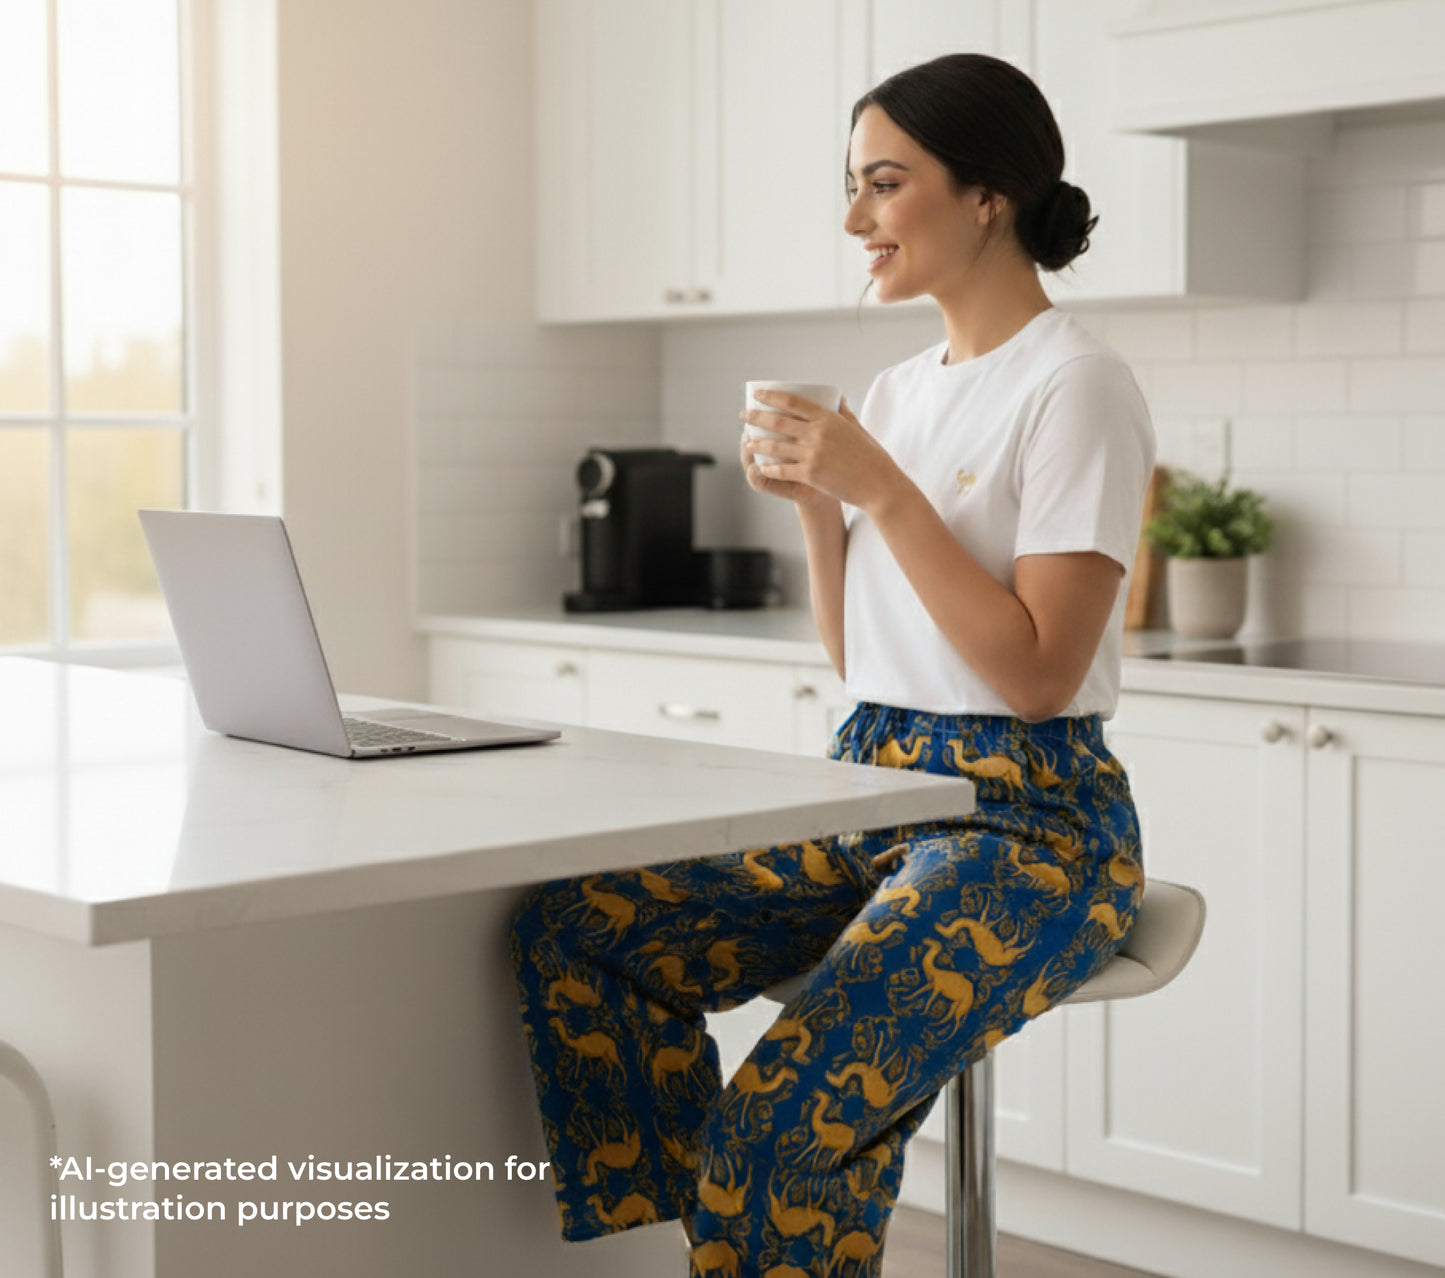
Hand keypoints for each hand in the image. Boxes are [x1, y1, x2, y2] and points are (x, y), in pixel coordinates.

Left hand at [741, 391, 904, 512]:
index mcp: (829, 418)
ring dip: (758, 443)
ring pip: (775, 446)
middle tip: (744, 414)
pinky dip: (769, 467)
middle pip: (778, 421)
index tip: (758, 395)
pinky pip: (782, 469)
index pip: (793, 402)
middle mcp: (818, 433)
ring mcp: (812, 454)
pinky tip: (761, 465)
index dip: (772, 396)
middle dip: (756, 416)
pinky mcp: (810, 475)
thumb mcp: (858, 429)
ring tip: (748, 441)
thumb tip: (836, 397)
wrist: (879, 485)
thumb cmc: (872, 457)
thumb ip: (844, 413)